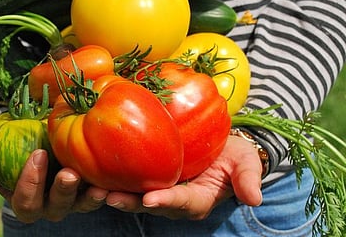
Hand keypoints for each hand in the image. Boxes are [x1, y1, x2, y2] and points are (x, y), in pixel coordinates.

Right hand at [0, 149, 107, 222]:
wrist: (41, 150)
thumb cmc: (15, 155)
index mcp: (26, 200)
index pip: (25, 201)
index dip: (29, 183)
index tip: (37, 154)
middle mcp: (50, 206)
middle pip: (55, 208)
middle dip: (61, 192)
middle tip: (68, 174)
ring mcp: (73, 201)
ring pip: (81, 205)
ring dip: (89, 197)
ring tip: (97, 187)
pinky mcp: (92, 191)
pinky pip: (101, 195)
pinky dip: (108, 190)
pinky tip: (114, 181)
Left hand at [105, 135, 262, 219]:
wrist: (220, 145)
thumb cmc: (234, 154)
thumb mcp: (245, 163)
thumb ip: (247, 178)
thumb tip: (254, 198)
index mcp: (198, 199)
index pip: (182, 202)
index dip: (167, 201)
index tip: (151, 200)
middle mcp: (175, 199)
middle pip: (151, 204)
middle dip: (131, 203)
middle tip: (109, 197)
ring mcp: (160, 188)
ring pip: (135, 195)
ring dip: (116, 193)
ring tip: (94, 189)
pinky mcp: (149, 175)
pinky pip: (131, 179)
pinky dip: (114, 177)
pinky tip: (95, 170)